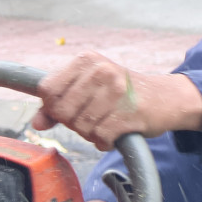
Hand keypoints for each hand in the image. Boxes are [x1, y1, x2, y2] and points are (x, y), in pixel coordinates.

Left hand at [31, 52, 201, 150]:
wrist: (165, 97)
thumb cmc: (121, 93)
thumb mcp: (88, 88)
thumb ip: (58, 103)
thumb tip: (37, 123)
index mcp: (86, 60)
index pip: (47, 89)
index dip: (52, 106)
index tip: (67, 108)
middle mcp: (101, 72)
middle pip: (62, 111)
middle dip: (73, 122)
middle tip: (91, 117)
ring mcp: (116, 92)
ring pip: (80, 127)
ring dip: (90, 133)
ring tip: (106, 123)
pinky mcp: (129, 114)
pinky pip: (100, 138)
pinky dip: (104, 141)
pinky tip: (115, 133)